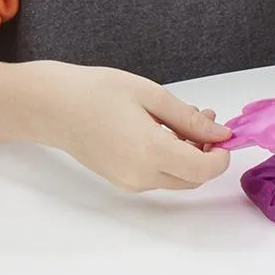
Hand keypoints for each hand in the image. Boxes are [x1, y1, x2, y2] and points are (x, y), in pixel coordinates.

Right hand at [27, 62, 233, 191]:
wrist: (51, 106)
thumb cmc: (97, 92)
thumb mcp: (152, 96)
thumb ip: (189, 119)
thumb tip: (220, 134)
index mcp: (151, 153)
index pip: (204, 171)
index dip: (221, 155)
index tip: (223, 133)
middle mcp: (141, 176)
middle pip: (193, 178)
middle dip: (207, 153)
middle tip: (204, 119)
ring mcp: (128, 182)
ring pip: (176, 179)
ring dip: (189, 155)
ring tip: (183, 119)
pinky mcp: (120, 180)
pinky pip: (157, 177)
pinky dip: (169, 159)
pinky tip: (163, 132)